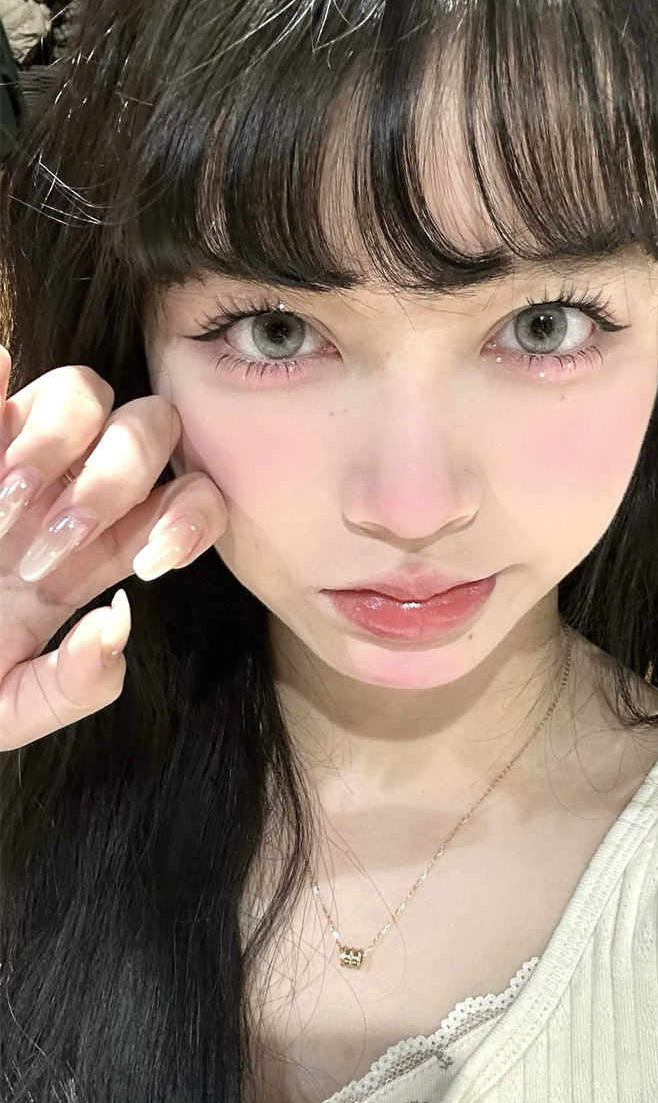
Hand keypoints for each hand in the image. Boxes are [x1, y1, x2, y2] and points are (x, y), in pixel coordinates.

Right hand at [0, 346, 227, 749]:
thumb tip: (117, 621)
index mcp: (94, 555)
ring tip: (4, 504)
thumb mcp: (8, 710)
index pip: (186, 503)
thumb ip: (70, 685)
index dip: (193, 519)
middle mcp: (66, 495)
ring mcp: (12, 460)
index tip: (152, 563)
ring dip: (58, 442)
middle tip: (52, 546)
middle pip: (148, 432)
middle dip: (119, 479)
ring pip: (83, 392)